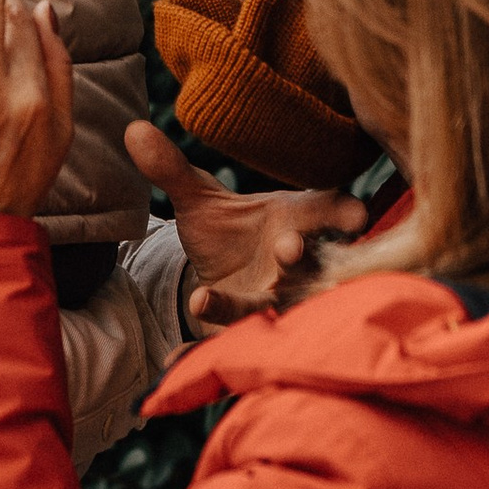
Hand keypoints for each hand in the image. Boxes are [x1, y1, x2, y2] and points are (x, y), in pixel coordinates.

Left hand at [124, 119, 369, 325]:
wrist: (218, 280)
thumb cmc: (229, 233)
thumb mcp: (200, 200)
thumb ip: (171, 169)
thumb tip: (133, 129)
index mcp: (294, 222)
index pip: (328, 214)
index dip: (343, 215)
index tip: (355, 215)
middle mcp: (294, 267)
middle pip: (310, 264)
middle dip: (301, 258)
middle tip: (290, 249)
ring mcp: (273, 303)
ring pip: (270, 307)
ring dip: (246, 307)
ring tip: (204, 301)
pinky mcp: (245, 332)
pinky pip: (226, 342)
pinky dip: (198, 349)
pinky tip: (169, 359)